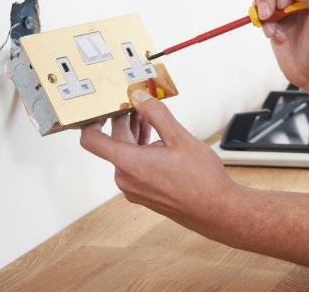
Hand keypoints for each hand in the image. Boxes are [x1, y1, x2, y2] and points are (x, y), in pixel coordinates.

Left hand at [80, 90, 240, 229]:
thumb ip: (155, 114)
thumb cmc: (201, 180)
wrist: (216, 210)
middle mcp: (126, 179)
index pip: (92, 140)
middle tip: (136, 102)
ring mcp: (134, 188)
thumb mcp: (179, 137)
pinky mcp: (143, 194)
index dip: (92, 120)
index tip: (102, 108)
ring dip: (135, 134)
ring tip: (150, 117)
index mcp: (129, 164)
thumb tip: (138, 98)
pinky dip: (141, 150)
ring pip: (125, 154)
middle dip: (124, 121)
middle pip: (113, 143)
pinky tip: (157, 140)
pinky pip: (134, 167)